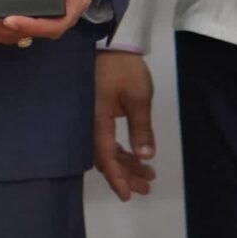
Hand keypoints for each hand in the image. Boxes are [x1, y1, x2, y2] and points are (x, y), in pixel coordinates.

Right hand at [94, 50, 156, 199]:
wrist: (109, 42)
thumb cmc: (123, 68)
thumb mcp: (139, 97)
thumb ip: (141, 128)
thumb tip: (144, 157)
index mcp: (97, 121)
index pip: (105, 157)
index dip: (117, 178)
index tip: (128, 195)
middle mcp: (90, 123)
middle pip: (104, 158)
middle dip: (125, 175)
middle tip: (146, 186)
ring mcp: (91, 117)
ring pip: (105, 149)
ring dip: (124, 164)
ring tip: (146, 175)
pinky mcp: (95, 111)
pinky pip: (105, 138)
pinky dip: (119, 150)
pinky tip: (134, 155)